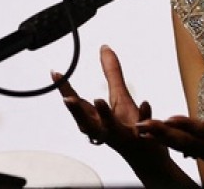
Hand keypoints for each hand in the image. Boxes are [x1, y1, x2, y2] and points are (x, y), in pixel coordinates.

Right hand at [53, 45, 167, 165]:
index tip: (56, 74)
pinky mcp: (141, 137)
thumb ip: (111, 73)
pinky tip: (145, 103)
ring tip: (98, 101)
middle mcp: (105, 129)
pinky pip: (143, 126)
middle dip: (76, 110)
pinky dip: (144, 115)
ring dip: (104, 115)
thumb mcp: (119, 96)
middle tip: (68, 98)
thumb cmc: (129, 126)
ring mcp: (122, 134)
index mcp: (97, 119)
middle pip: (86, 121)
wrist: (147, 156)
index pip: (77, 103)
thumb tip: (104, 48)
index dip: (65, 89)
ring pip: (110, 127)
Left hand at [136, 65, 203, 175]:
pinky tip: (152, 136)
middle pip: (185, 140)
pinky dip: (167, 142)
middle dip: (162, 133)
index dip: (187, 125)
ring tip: (140, 128)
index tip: (170, 118)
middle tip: (142, 124)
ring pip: (180, 146)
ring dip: (160, 137)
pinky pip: (182, 149)